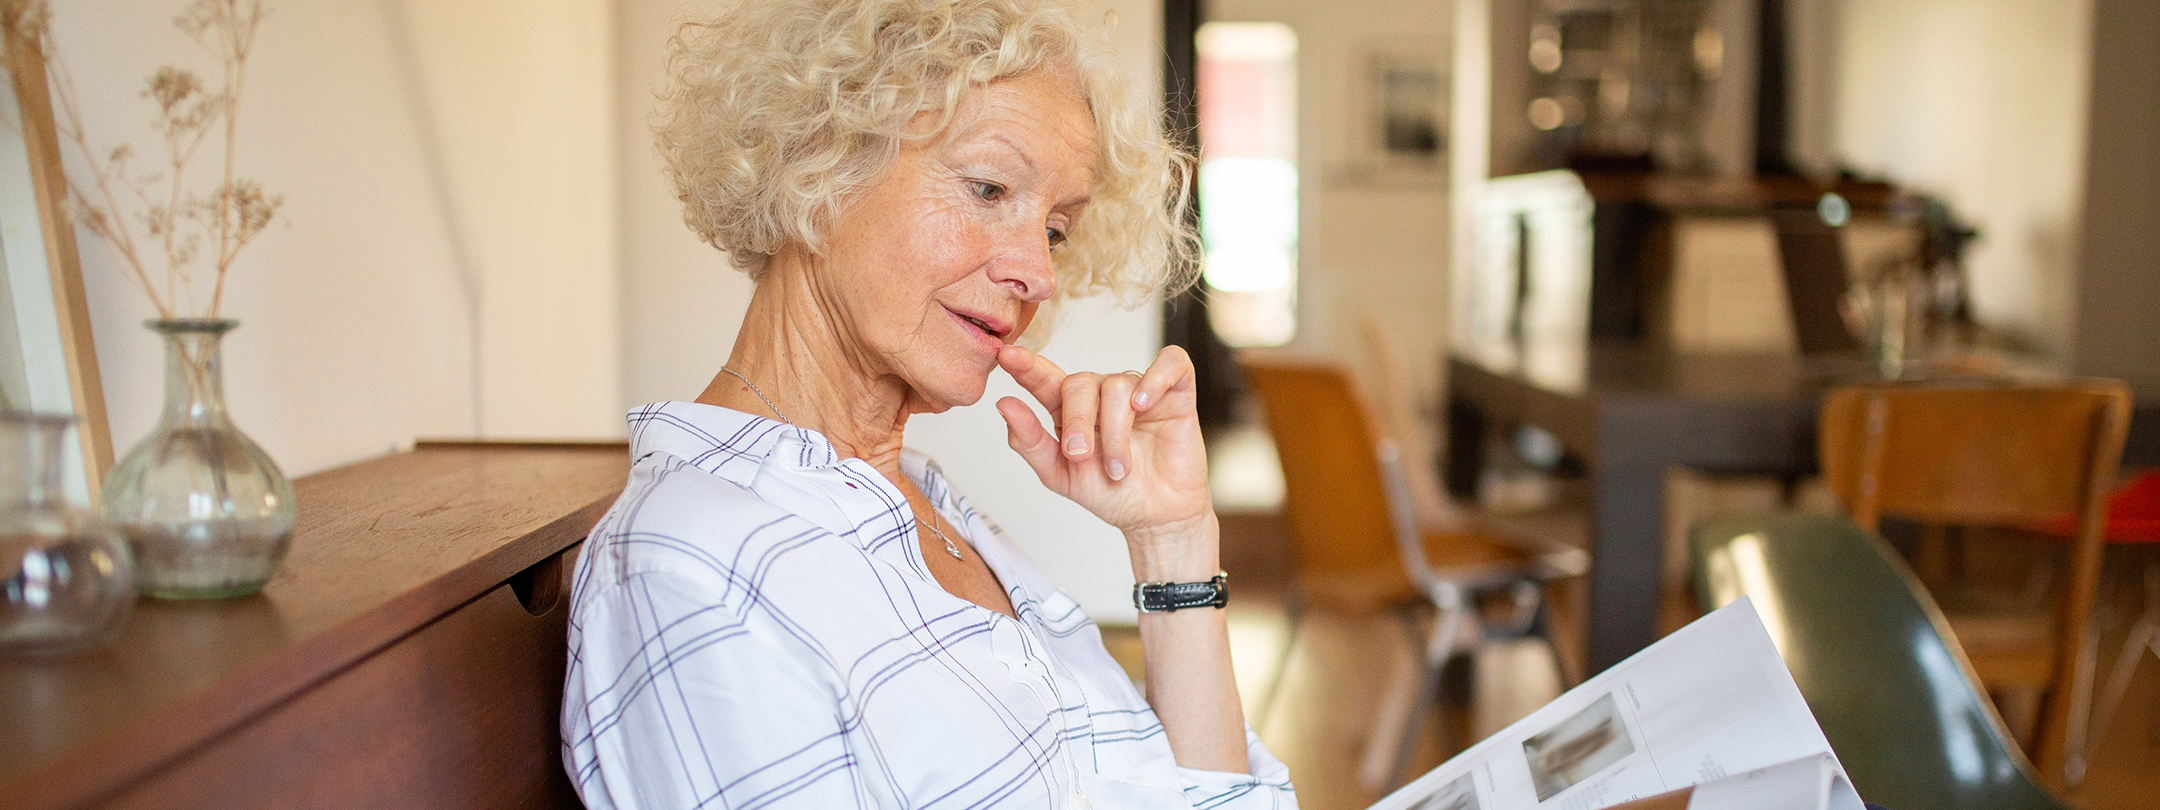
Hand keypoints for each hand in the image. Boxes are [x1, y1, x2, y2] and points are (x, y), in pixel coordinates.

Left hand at [994, 345, 1212, 545]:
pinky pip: (1169, 364)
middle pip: (1080, 382)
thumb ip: (1030, 441)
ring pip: (1118, 386)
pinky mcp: (1176, 393)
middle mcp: (1103, 395)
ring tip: (1120, 468)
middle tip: (1081, 456)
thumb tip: (1004, 405)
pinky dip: (1156, 379)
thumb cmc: (1111, 494)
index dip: (1027, 367)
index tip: (1007, 356)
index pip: (1046, 379)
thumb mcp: (1060, 475)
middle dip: (1077, 420)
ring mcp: (1140, 391)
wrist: (1155, 518)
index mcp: (1071, 410)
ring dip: (1115, 432)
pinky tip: (1144, 405)